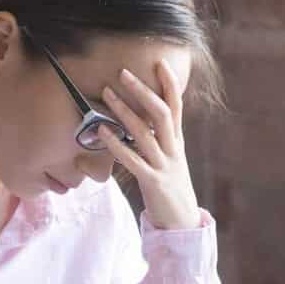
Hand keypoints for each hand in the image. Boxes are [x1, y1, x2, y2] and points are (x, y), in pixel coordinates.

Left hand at [100, 61, 200, 230]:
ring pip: (144, 132)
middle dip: (143, 91)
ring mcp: (164, 165)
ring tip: (107, 93)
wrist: (182, 222)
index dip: (170, 84)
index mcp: (177, 141)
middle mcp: (173, 149)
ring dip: (124, 110)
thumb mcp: (169, 158)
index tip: (160, 62)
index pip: (177, 106)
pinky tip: (102, 131)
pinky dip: (116, 144)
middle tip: (123, 72)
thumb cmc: (170, 186)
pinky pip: (133, 159)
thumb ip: (158, 139)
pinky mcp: (152, 182)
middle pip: (162, 113)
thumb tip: (141, 120)